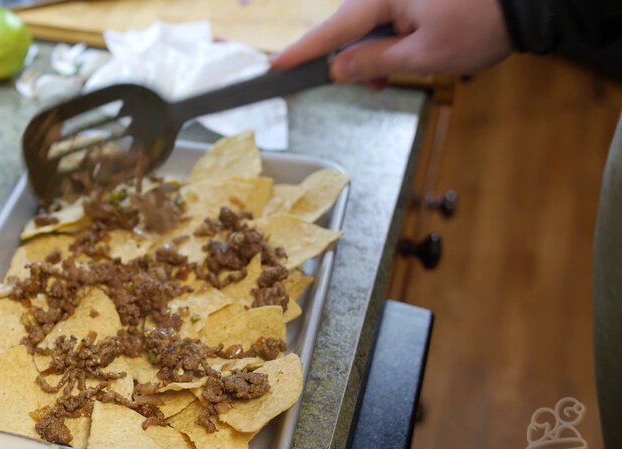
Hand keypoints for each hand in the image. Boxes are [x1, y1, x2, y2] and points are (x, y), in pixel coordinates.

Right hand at [269, 0, 513, 83]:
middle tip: (375, 86)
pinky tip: (404, 56)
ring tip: (395, 75)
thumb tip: (337, 69)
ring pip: (370, 25)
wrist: (527, 4)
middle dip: (354, 59)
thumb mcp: (423, 55)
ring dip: (375, 53)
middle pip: (350, 27)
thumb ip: (374, 62)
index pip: (333, 29)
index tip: (275, 66)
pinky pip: (389, 17)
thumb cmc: (480, 26)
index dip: (304, 51)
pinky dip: (391, 39)